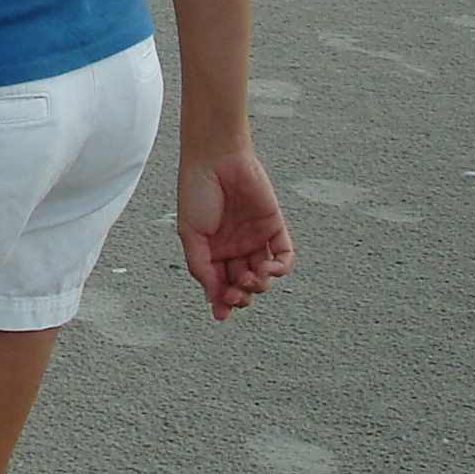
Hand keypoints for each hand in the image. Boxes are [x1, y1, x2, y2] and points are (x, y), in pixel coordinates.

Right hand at [176, 149, 293, 320]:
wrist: (216, 160)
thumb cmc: (197, 193)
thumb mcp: (190, 235)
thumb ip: (201, 267)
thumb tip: (213, 298)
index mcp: (212, 252)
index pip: (220, 285)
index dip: (222, 302)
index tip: (221, 313)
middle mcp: (234, 249)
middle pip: (243, 285)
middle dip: (240, 295)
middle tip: (235, 291)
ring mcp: (255, 240)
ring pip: (264, 276)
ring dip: (259, 284)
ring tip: (249, 276)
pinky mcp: (274, 228)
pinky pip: (284, 257)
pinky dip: (280, 269)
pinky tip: (269, 269)